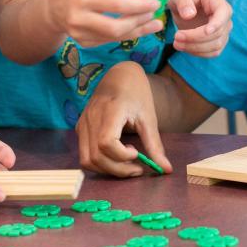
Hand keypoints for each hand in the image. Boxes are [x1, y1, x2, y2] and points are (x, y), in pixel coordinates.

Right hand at [41, 0, 162, 47]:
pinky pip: (109, 40)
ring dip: (138, 31)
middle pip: (117, 28)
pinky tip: (137, 28)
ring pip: (116, 37)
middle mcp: (81, 18)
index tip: (156, 2)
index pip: (118, 6)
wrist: (50, 6)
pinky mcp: (83, 43)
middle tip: (155, 16)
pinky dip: (125, 34)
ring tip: (154, 25)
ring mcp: (81, 34)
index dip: (140, 6)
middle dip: (140, 23)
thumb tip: (139, 4)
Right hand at [76, 62, 171, 176]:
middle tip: (137, 168)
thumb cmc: (136, 93)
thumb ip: (155, 145)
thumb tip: (166, 170)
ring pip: (86, 160)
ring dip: (107, 169)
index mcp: (109, 111)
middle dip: (118, 170)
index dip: (121, 156)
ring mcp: (82, 124)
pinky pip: (84, 154)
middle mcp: (91, 118)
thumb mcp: (148, 118)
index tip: (137, 153)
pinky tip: (115, 155)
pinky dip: (99, 163)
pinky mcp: (80, 128)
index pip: (106, 143)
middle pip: (96, 157)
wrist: (119, 75)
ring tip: (126, 162)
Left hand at [167, 0, 231, 56]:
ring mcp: (223, 29)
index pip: (223, 13)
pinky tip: (184, 47)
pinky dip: (198, 53)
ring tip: (177, 43)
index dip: (217, 24)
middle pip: (218, 33)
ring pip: (216, 46)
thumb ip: (183, 1)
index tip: (205, 31)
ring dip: (195, 48)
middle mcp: (224, 15)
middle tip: (176, 37)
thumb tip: (189, 15)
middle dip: (196, 38)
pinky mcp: (217, 40)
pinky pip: (212, 52)